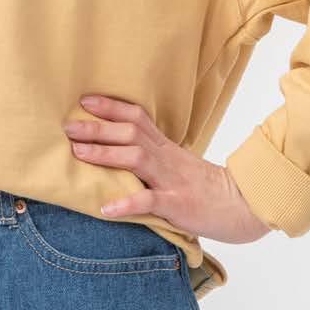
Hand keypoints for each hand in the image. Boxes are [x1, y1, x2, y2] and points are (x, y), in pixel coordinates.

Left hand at [64, 93, 273, 244]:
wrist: (241, 204)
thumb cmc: (204, 186)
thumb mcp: (177, 163)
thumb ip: (152, 154)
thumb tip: (119, 148)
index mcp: (166, 147)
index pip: (137, 117)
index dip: (110, 107)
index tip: (84, 100)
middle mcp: (166, 157)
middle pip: (131, 133)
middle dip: (98, 129)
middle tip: (68, 127)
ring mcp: (171, 180)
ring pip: (137, 159)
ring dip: (106, 154)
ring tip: (78, 154)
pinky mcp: (177, 204)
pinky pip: (150, 201)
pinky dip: (127, 204)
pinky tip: (106, 209)